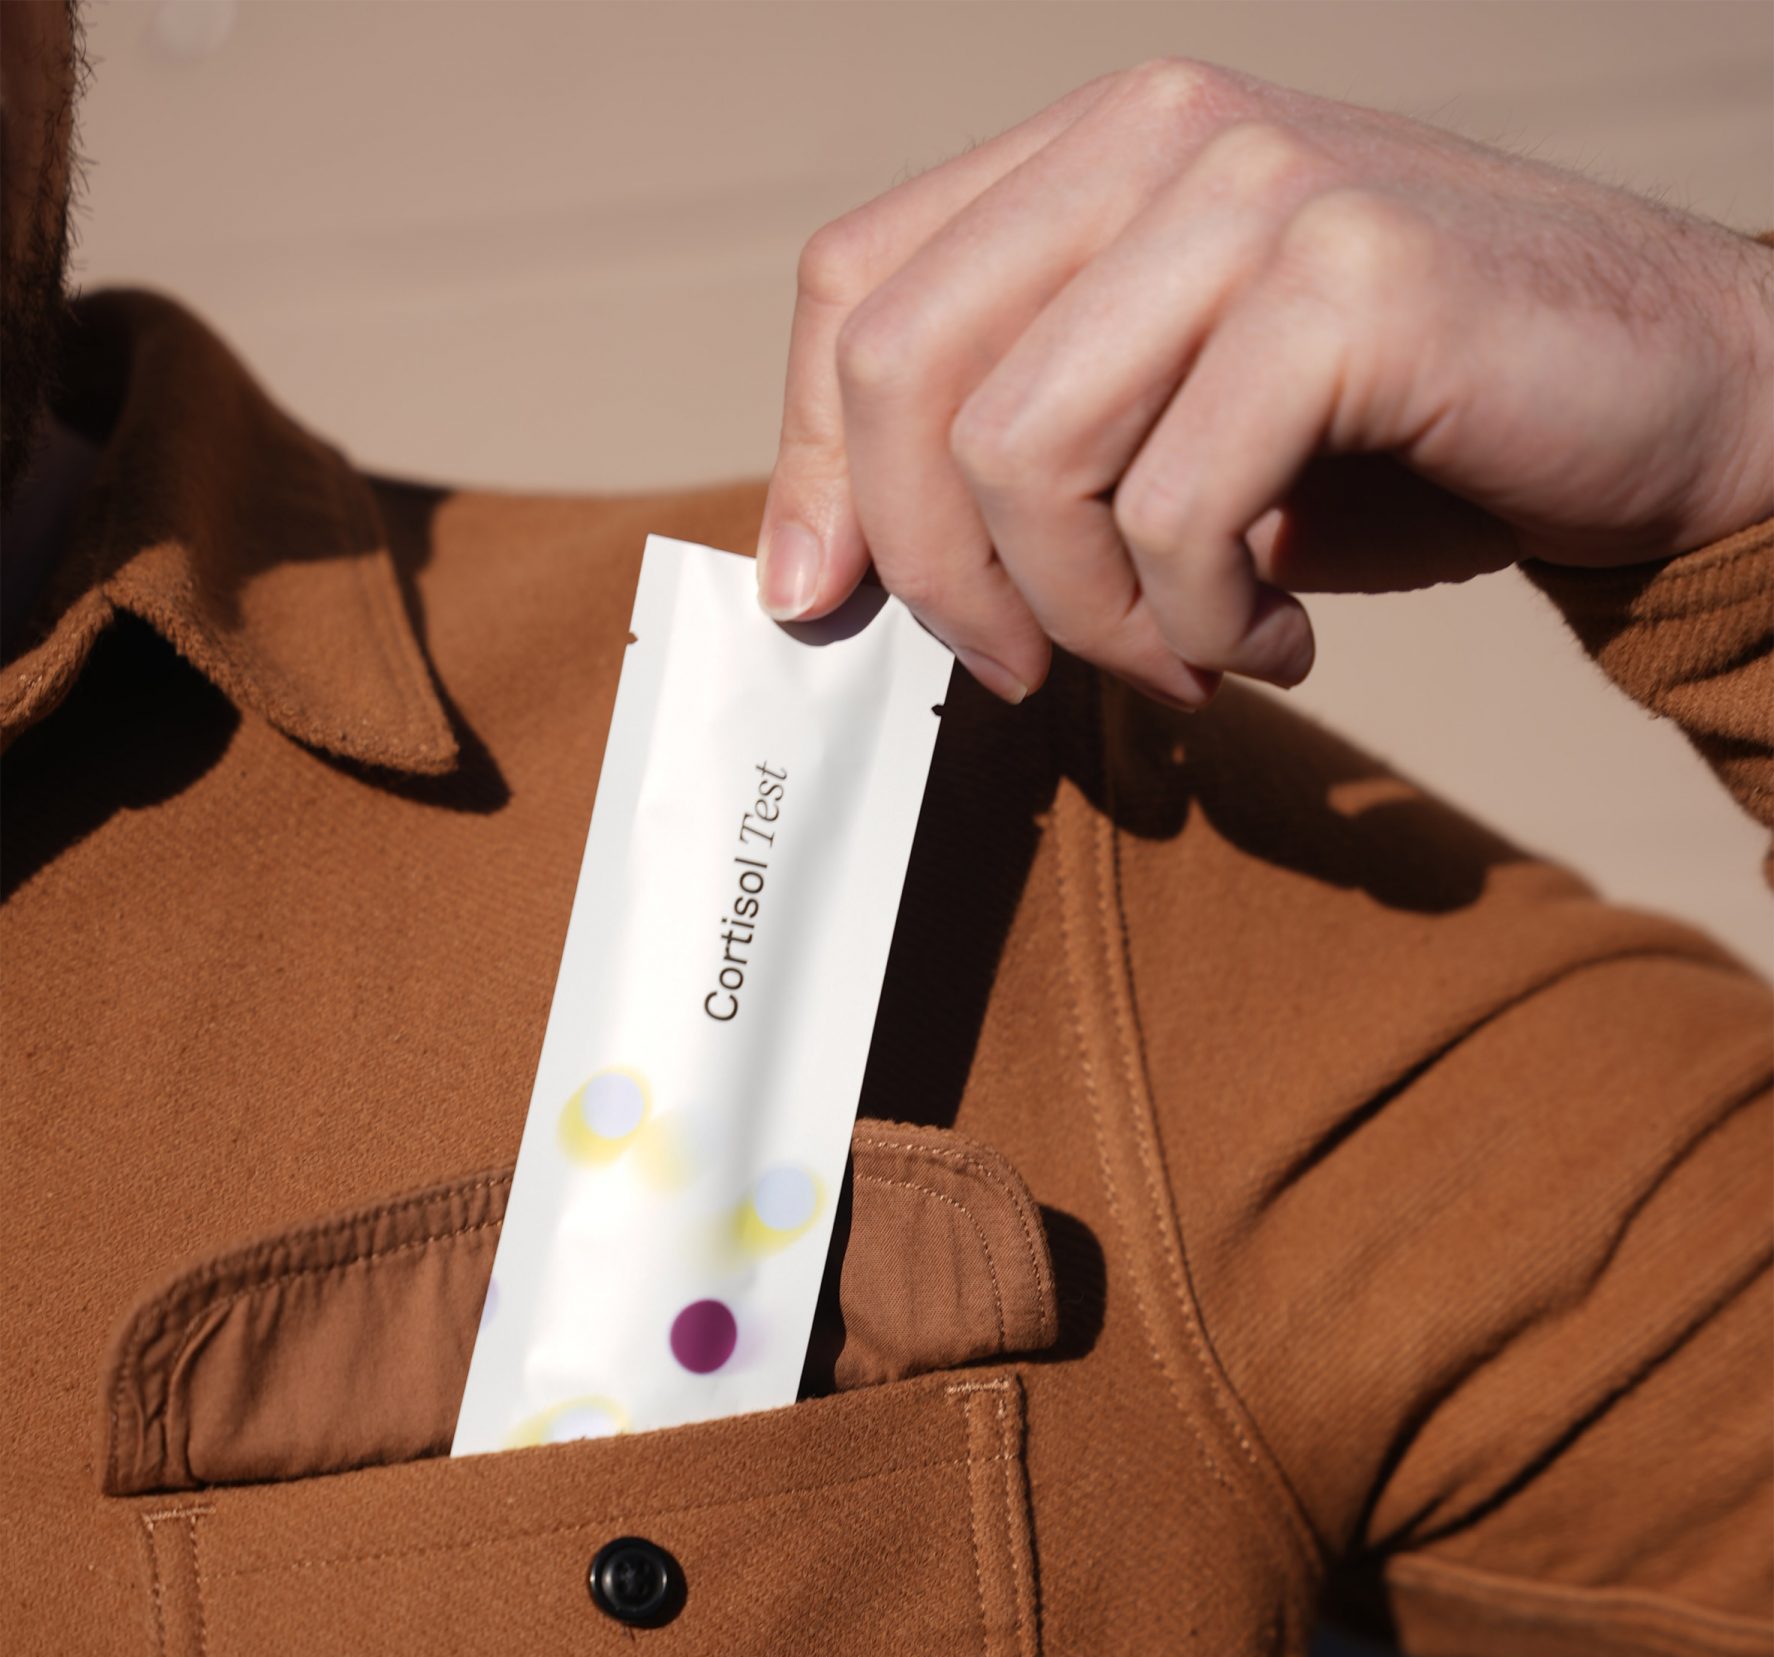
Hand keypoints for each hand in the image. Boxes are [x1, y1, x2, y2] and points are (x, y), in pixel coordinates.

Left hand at [756, 59, 1773, 708]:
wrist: (1665, 398)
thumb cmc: (1402, 437)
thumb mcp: (1169, 435)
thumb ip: (1015, 455)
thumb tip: (825, 571)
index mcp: (1094, 157)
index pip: (857, 290)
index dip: (812, 462)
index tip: (828, 602)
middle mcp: (1159, 138)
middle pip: (904, 375)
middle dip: (943, 577)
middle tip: (1030, 673)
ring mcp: (1257, 190)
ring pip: (1026, 458)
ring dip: (1093, 621)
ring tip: (1188, 662)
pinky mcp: (1349, 279)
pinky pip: (1178, 509)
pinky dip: (1205, 625)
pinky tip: (1279, 638)